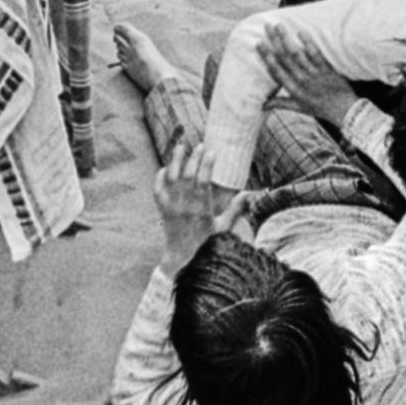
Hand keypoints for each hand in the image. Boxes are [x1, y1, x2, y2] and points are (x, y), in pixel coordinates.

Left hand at [152, 143, 247, 272]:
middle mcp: (185, 206)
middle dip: (194, 158)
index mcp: (201, 209)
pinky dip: (160, 177)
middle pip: (187, 176)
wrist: (183, 258)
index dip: (207, 165)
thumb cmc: (207, 244)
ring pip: (171, 179)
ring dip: (175, 161)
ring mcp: (172, 207)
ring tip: (181, 146)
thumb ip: (234, 210)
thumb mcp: (224, 228)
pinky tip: (166, 168)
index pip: (203, 181)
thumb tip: (247, 194)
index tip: (212, 152)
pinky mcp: (163, 210)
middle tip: (201, 146)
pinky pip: (158, 190)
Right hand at [258, 21, 356, 125]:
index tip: (259, 43)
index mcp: (293, 89)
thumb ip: (280, 103)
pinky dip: (308, 43)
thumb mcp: (298, 108)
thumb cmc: (319, 108)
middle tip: (267, 27)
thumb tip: (262, 105)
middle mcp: (301, 80)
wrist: (343, 110)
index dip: (266, 56)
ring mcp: (314, 73)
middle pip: (284, 58)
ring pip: (297, 54)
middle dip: (274, 41)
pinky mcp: (326, 68)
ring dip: (287, 39)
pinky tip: (301, 32)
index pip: (276, 70)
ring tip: (279, 26)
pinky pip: (316, 54)